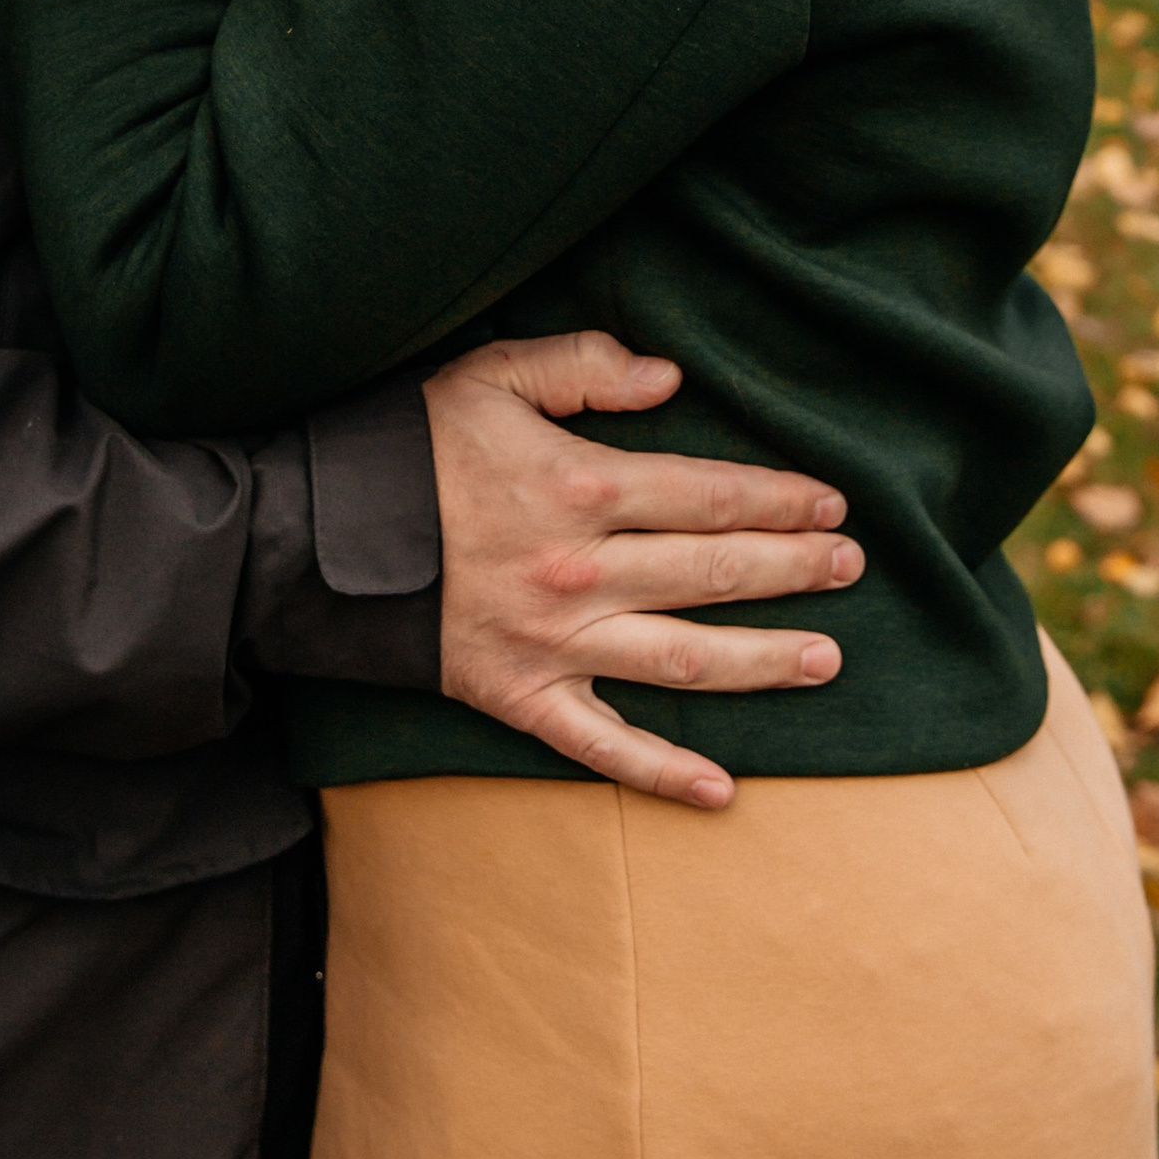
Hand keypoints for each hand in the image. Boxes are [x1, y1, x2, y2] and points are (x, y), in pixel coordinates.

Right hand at [423, 331, 857, 812]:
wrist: (306, 539)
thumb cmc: (403, 446)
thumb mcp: (487, 374)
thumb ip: (582, 366)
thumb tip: (670, 378)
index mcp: (578, 487)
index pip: (708, 493)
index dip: (778, 498)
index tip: (831, 504)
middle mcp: (579, 572)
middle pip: (714, 572)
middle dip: (793, 569)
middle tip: (851, 568)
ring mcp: (552, 643)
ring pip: (684, 659)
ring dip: (764, 662)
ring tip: (827, 659)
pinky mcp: (517, 697)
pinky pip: (601, 746)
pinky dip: (663, 774)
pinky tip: (724, 792)